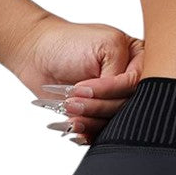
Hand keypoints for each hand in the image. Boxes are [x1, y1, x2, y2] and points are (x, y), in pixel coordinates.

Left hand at [7, 14, 145, 144]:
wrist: (38, 54)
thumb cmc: (69, 42)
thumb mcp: (106, 46)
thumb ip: (121, 73)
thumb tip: (122, 100)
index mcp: (137, 58)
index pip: (136, 83)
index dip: (111, 89)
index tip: (85, 88)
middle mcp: (128, 79)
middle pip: (126, 104)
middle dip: (98, 105)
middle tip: (73, 102)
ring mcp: (113, 98)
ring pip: (114, 120)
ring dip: (90, 119)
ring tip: (69, 110)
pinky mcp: (99, 113)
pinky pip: (102, 130)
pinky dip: (88, 131)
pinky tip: (75, 125)